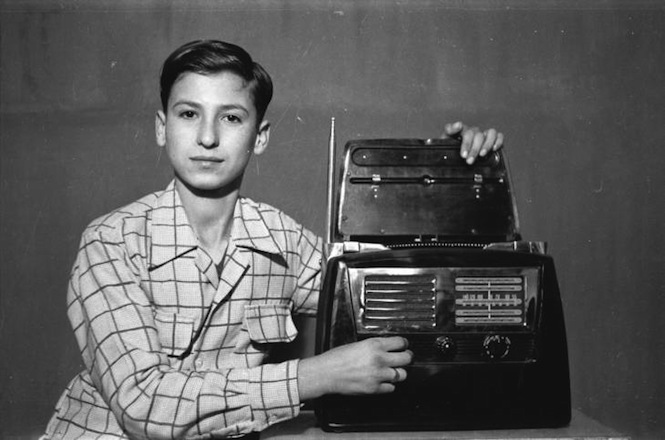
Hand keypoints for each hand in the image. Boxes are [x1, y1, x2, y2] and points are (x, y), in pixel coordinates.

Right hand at [298, 337, 412, 399]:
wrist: (326, 373)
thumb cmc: (337, 358)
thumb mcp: (358, 344)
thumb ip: (375, 346)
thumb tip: (387, 347)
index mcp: (374, 345)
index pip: (401, 342)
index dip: (404, 344)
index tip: (403, 346)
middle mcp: (379, 359)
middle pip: (407, 358)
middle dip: (406, 358)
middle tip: (403, 358)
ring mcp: (378, 375)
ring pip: (402, 375)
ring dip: (398, 373)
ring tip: (391, 371)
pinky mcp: (375, 389)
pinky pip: (391, 388)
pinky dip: (388, 385)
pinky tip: (382, 381)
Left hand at [443, 121, 503, 164]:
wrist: (455, 159)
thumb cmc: (451, 153)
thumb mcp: (444, 147)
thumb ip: (446, 136)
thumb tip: (457, 124)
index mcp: (458, 132)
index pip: (459, 128)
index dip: (458, 133)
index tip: (461, 146)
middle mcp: (472, 131)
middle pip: (475, 134)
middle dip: (473, 148)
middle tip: (468, 160)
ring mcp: (482, 135)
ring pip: (489, 133)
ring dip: (486, 144)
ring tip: (481, 155)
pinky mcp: (491, 140)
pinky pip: (498, 136)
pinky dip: (498, 141)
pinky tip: (494, 149)